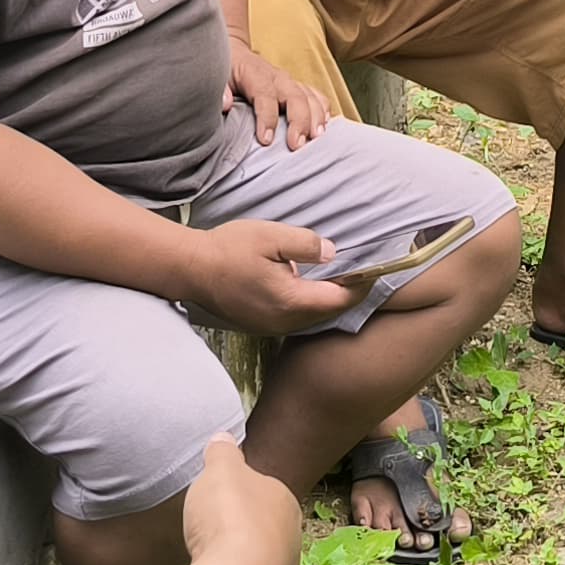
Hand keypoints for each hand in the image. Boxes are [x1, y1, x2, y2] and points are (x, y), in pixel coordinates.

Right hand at [180, 434, 300, 564]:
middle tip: (211, 533)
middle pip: (264, 532)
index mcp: (285, 504)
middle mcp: (292, 543)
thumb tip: (223, 438)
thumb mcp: (220, 470)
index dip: (240, 495)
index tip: (219, 500)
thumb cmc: (229, 521)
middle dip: (241, 533)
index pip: (265, 493)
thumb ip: (222, 452)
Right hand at [189, 218, 359, 335]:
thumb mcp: (270, 236)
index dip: (361, 286)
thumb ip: (305, 244)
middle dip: (348, 295)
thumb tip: (331, 252)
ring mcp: (271, 327)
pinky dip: (309, 305)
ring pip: (312, 319)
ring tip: (340, 279)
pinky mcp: (260, 325)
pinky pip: (295, 319)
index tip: (374, 270)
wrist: (190, 269)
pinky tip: (308, 288)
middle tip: (362, 273)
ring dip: (328, 301)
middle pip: (329, 313)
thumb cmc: (228, 250)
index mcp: (292, 301)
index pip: (340, 300)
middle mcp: (285, 322)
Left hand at [224, 42, 330, 147]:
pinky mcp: (297, 86)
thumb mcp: (216, 76)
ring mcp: (290, 81)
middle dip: (299, 121)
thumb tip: (225, 104)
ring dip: (316, 117)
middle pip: (295, 96)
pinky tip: (326, 126)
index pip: (265, 95)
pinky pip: (316, 95)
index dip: (267, 118)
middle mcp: (277, 77)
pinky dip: (323, 109)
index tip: (266, 140)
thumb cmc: (225, 70)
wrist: (235, 53)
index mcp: (255, 74)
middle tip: (297, 145)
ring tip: (317, 137)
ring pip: (309, 96)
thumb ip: (220, 90)